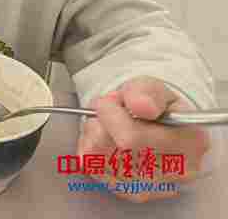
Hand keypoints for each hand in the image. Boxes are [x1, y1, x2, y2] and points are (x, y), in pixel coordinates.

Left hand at [77, 76, 210, 202]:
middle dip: (101, 121)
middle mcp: (175, 171)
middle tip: (111, 110)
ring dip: (94, 133)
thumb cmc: (156, 108)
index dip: (111, 113)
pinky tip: (107, 140)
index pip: (130, 138)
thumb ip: (146, 92)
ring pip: (96, 156)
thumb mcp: (153, 88)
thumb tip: (141, 106)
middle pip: (109, 147)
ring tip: (110, 124)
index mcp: (189, 141)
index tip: (114, 100)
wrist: (155, 127)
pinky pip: (91, 165)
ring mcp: (152, 187)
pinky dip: (91, 148)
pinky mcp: (129, 192)